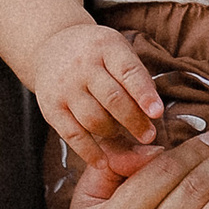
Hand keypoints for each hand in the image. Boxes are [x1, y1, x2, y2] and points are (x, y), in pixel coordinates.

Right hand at [32, 13, 163, 152]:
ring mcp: (64, 87)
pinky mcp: (50, 107)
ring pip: (93, 119)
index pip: (128, 72)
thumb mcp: (118, 51)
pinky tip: (103, 161)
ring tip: (122, 134)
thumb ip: (136, 78)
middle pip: (112, 99)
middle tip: (148, 135)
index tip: (157, 113)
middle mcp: (83, 66)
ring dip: (113, 133)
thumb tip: (154, 114)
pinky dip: (89, 152)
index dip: (144, 94)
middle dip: (134, 121)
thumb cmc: (96, 54)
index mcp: (106, 47)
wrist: (51, 47)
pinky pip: (72, 135)